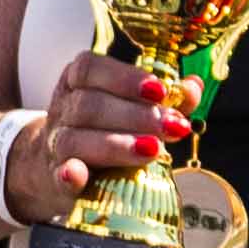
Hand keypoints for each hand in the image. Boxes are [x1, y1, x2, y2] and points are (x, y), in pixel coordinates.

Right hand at [6, 54, 196, 225]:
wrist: (61, 166)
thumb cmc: (105, 130)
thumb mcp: (130, 107)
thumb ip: (163, 98)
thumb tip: (192, 87)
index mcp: (78, 81)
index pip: (91, 69)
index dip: (125, 78)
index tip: (159, 91)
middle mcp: (63, 109)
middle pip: (90, 106)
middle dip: (135, 115)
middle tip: (172, 127)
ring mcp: (56, 144)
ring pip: (76, 139)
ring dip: (116, 145)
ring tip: (154, 150)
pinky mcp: (57, 178)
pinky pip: (59, 175)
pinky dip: (69, 175)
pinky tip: (80, 174)